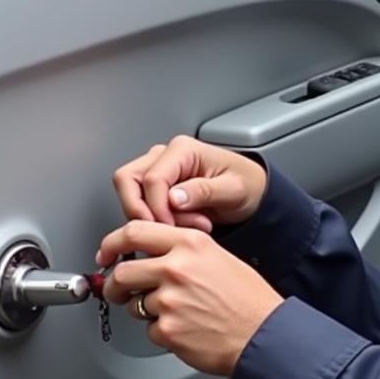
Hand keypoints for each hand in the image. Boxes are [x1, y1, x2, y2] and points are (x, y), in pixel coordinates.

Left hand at [98, 220, 283, 376]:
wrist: (264, 335)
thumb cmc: (248, 299)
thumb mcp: (219, 257)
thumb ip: (183, 251)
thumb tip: (151, 254)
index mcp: (190, 244)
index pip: (134, 231)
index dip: (111, 243)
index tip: (105, 253)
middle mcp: (177, 268)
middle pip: (123, 272)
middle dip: (115, 286)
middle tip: (119, 291)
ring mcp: (170, 300)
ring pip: (134, 304)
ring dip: (145, 311)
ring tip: (176, 313)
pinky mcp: (168, 330)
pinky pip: (149, 330)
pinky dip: (162, 332)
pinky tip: (186, 328)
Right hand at [112, 135, 266, 232]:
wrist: (252, 193)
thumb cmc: (246, 185)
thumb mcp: (234, 189)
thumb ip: (204, 191)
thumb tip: (174, 198)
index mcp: (183, 150)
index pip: (151, 179)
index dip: (156, 208)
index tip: (170, 227)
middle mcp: (165, 155)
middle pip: (127, 181)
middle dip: (142, 211)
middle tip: (166, 229)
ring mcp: (158, 170)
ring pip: (129, 193)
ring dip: (151, 216)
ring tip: (184, 226)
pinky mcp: (157, 187)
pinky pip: (140, 204)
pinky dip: (156, 220)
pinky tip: (181, 225)